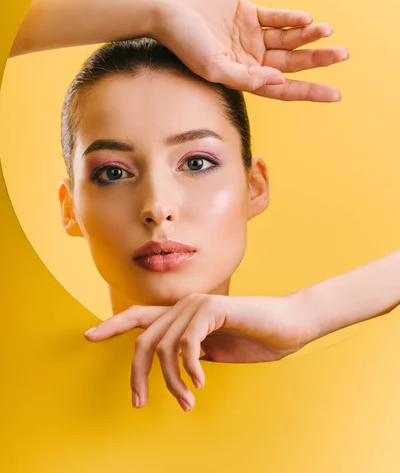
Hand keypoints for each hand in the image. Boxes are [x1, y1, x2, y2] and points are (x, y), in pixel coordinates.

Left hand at [84, 293, 310, 410]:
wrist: (288, 327)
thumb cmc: (254, 339)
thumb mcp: (215, 350)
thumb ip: (191, 351)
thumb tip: (171, 364)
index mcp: (182, 315)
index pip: (139, 316)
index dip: (112, 325)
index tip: (88, 335)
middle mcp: (184, 305)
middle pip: (144, 340)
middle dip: (137, 375)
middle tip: (139, 403)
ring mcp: (198, 305)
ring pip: (164, 347)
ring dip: (172, 382)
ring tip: (187, 402)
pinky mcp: (212, 310)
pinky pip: (186, 343)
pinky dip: (189, 368)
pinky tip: (200, 384)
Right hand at [154, 0, 348, 101]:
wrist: (166, 6)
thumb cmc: (182, 40)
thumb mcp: (212, 66)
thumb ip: (245, 77)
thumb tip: (278, 81)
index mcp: (241, 76)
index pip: (281, 88)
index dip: (308, 92)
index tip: (334, 95)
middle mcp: (248, 58)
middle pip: (290, 63)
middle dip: (316, 61)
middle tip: (342, 55)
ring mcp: (249, 35)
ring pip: (287, 39)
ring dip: (307, 36)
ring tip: (325, 30)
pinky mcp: (246, 12)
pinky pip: (275, 17)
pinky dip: (291, 18)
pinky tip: (306, 19)